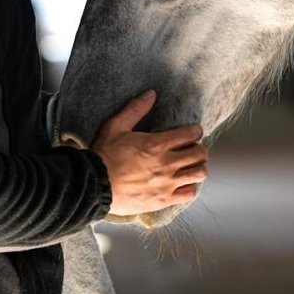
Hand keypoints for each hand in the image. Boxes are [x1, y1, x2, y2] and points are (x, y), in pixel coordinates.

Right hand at [91, 90, 207, 216]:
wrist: (94, 185)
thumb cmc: (104, 155)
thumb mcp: (116, 126)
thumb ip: (135, 109)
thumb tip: (151, 94)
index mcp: (156, 144)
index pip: (191, 134)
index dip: (195, 131)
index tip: (192, 132)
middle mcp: (165, 163)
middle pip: (199, 154)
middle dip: (198, 148)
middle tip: (191, 149)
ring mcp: (166, 183)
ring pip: (199, 173)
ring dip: (197, 167)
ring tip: (190, 166)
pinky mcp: (163, 200)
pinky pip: (189, 193)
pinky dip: (190, 187)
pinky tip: (183, 183)